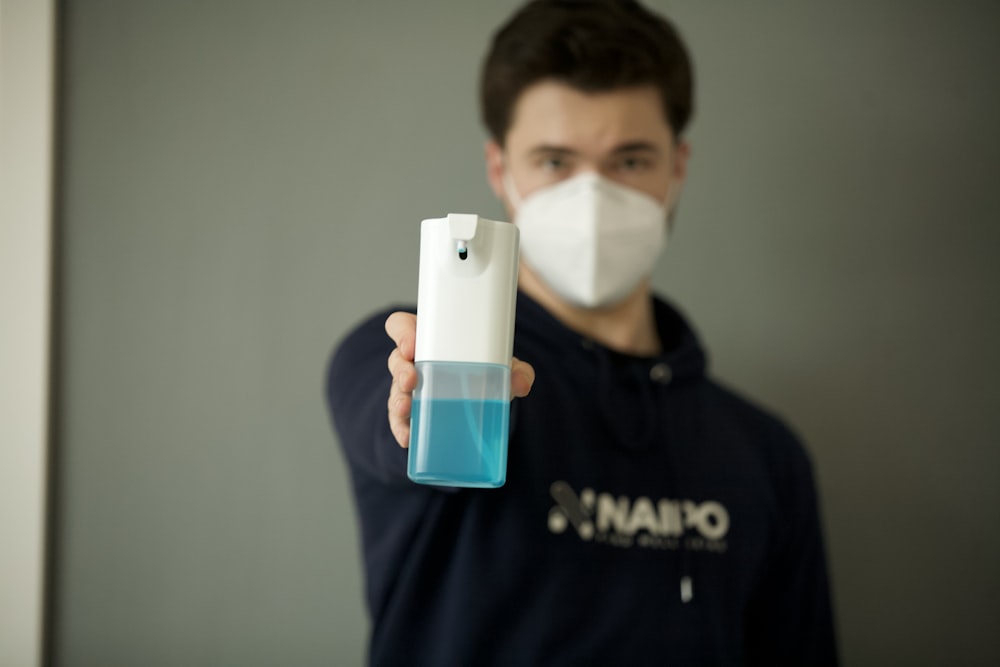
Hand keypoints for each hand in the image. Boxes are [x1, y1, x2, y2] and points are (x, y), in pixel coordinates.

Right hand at [384, 311, 534, 447]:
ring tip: (406, 409)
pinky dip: (402, 429)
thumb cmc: (484, 370)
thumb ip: (516, 370)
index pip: (402, 326)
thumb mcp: (501, 366)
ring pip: (395, 391)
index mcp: (430, 339)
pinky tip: (408, 439)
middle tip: (412, 380)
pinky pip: (399, 421)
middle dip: (400, 370)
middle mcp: (415, 362)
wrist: (484, 399)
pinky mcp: (412, 414)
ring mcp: (410, 389)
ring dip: (397, 400)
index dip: (402, 332)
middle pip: (396, 360)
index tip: (412, 344)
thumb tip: (521, 383)